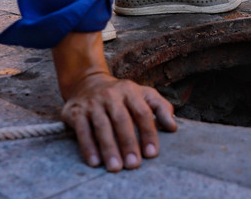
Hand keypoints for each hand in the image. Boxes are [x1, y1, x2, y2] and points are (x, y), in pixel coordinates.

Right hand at [52, 31, 175, 171]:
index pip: (142, 112)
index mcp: (130, 91)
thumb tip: (173, 127)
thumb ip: (161, 108)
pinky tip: (95, 162)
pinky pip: (82, 130)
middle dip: (128, 143)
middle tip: (134, 164)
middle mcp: (111, 95)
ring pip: (102, 126)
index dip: (148, 133)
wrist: (87, 82)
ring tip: (116, 167)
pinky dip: (88, 146)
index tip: (152, 153)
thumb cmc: (122, 95)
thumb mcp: (144, 94)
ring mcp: (92, 103)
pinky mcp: (76, 112)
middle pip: (121, 120)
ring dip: (108, 148)